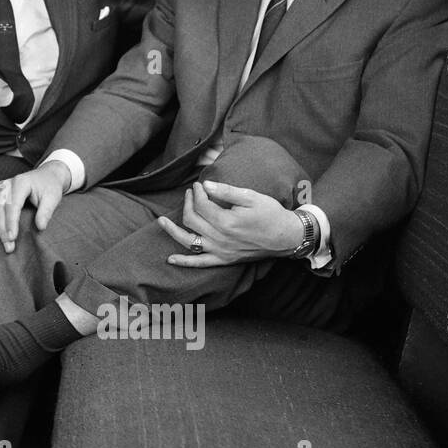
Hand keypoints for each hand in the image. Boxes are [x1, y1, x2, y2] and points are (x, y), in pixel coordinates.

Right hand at [0, 161, 70, 251]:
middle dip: (1, 229)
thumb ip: (46, 211)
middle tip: (7, 247)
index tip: (13, 238)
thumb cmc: (49, 187)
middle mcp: (6, 185)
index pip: (13, 205)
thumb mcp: (53, 197)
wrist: (46, 175)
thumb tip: (40, 227)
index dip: (12, 222)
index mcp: (20, 183)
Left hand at [159, 180, 303, 266]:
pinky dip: (185, 262)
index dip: (197, 192)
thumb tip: (205, 185)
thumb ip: (226, 191)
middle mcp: (220, 238)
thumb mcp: (251, 197)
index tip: (199, 185)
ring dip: (173, 231)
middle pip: (192, 219)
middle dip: (188, 203)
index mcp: (226, 222)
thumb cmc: (271, 214)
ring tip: (161, 222)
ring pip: (189, 240)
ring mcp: (220, 251)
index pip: (202, 204)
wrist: (287, 237)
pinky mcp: (224, 260)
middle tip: (192, 193)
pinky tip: (171, 259)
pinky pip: (200, 263)